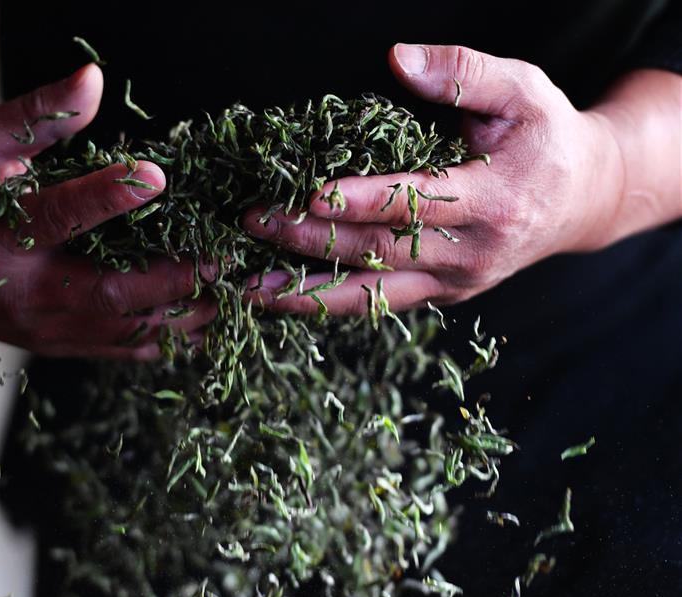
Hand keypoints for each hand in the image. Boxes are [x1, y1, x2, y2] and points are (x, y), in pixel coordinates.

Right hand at [0, 64, 213, 357]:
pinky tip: (204, 319)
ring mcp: (41, 326)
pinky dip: (165, 338)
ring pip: (123, 330)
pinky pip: (118, 349)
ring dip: (182, 314)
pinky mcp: (56, 343)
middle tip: (223, 257)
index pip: (55, 217)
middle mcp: (22, 290)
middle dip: (171, 277)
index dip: (106, 196)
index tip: (156, 175)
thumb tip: (93, 79)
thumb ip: (36, 115)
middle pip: (106, 293)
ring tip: (231, 292)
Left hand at [243, 44, 625, 313]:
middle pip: (380, 250)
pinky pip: (379, 303)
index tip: (309, 194)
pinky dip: (330, 302)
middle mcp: (472, 253)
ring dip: (308, 292)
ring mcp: (455, 282)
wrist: (581, 201)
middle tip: (253, 221)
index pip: (416, 202)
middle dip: (311, 238)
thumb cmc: (547, 138)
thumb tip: (399, 59)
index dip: (361, 200)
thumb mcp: (523, 90)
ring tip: (250, 287)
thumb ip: (465, 72)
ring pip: (373, 295)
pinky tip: (285, 296)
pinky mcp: (441, 295)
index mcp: (493, 201)